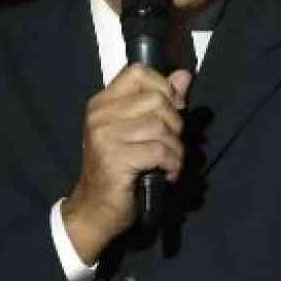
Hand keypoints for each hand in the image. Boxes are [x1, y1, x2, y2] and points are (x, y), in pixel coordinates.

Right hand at [61, 65, 191, 261]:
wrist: (96, 208)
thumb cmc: (121, 169)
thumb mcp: (139, 131)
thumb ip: (162, 101)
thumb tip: (184, 75)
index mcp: (103, 103)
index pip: (138, 72)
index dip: (164, 87)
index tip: (173, 109)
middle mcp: (100, 115)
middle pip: (157, 100)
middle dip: (175, 124)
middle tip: (169, 145)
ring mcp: (104, 136)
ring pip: (161, 127)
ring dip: (176, 149)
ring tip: (169, 162)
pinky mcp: (115, 159)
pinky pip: (159, 151)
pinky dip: (172, 165)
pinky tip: (166, 174)